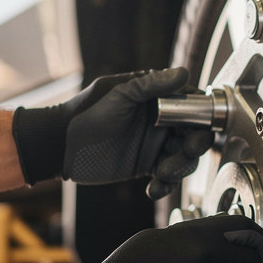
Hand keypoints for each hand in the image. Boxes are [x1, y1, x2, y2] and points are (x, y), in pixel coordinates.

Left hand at [12, 68, 212, 197]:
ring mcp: (153, 145)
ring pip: (182, 159)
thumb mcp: (119, 95)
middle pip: (193, 136)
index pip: (192, 107)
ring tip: (162, 175)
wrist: (60, 145)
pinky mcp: (145, 166)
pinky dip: (165, 186)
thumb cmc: (86, 113)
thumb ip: (151, 85)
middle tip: (183, 154)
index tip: (198, 132)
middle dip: (192, 148)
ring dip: (179, 169)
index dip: (201, 120)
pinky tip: (153, 190)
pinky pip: (166, 178)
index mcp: (157, 100)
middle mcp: (160, 122)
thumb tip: (183, 73)